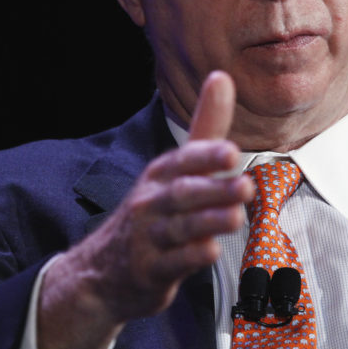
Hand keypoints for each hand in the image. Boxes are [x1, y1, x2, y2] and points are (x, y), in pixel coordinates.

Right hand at [37, 71, 253, 348]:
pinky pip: (172, 264)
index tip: (231, 152)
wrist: (103, 271)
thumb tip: (222, 77)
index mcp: (162, 173)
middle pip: (183, 193)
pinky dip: (190, 258)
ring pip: (180, 227)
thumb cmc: (151, 212)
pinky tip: (210, 252)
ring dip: (209, 221)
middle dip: (213, 189)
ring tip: (236, 217)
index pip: (185, 160)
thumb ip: (205, 126)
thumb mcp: (177, 166)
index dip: (207, 155)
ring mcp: (150, 237)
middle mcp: (153, 202)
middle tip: (244, 186)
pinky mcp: (151, 271)